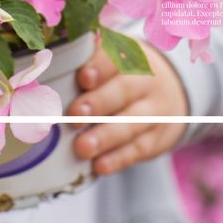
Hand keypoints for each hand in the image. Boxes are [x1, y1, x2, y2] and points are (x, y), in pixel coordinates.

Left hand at [66, 41, 187, 175]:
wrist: (175, 91)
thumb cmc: (125, 74)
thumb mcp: (116, 59)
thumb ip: (88, 57)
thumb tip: (48, 58)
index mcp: (130, 56)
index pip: (116, 58)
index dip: (100, 67)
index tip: (83, 78)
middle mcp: (146, 81)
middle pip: (124, 91)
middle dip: (99, 103)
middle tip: (75, 116)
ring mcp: (155, 111)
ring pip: (131, 123)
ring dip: (106, 136)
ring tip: (83, 147)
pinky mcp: (157, 138)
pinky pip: (139, 149)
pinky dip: (119, 159)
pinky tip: (100, 166)